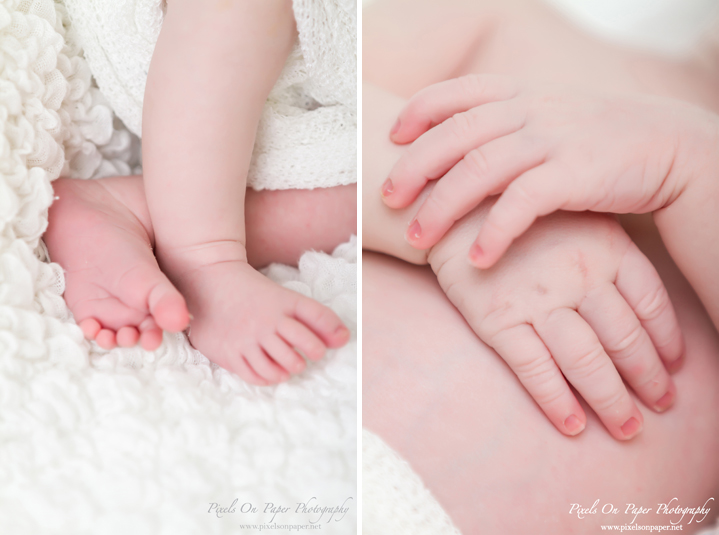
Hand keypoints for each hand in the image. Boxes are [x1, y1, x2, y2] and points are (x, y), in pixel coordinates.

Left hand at [382, 74, 716, 267]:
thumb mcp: (548, 116)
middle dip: (413, 168)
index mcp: (519, 94)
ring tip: (418, 240)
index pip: (456, 93)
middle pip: (453, 135)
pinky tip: (476, 259)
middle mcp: (529, 111)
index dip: (418, 112)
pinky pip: (521, 203)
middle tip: (388, 199)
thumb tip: (455, 144)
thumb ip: (505, 123)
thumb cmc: (597, 139)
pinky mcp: (574, 174)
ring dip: (441, 207)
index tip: (393, 138)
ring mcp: (551, 139)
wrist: (668, 146)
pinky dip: (494, 232)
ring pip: (477, 169)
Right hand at [427, 204, 683, 439]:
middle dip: (648, 380)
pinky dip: (556, 400)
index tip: (674, 367)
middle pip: (625, 339)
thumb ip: (608, 252)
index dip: (666, 342)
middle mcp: (580, 276)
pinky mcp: (498, 318)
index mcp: (607, 247)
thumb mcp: (575, 215)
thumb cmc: (520, 212)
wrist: (452, 203)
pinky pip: (534, 367)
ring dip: (611, 401)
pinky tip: (573, 425)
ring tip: (628, 429)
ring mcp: (538, 299)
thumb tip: (637, 298)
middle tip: (661, 407)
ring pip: (586, 360)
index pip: (651, 304)